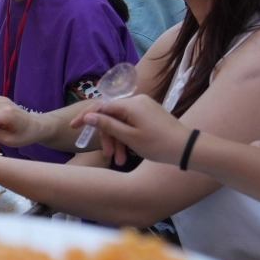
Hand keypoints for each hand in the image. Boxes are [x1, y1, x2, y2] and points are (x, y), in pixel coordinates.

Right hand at [72, 94, 191, 167]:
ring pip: (121, 121)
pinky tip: (126, 153)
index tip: (73, 128)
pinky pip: (130, 123)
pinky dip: (126, 137)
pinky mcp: (149, 114)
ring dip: (117, 140)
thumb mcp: (129, 137)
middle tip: (107, 155)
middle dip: (107, 136)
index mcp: (131, 104)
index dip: (86, 117)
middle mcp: (137, 100)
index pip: (101, 106)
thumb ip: (107, 125)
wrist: (187, 148)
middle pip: (111, 115)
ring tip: (119, 160)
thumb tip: (88, 116)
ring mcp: (144, 107)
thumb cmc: (158, 145)